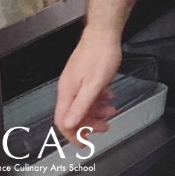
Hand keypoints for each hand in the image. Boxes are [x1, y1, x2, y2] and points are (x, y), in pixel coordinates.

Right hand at [55, 29, 121, 144]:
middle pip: (73, 115)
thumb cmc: (100, 54)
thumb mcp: (94, 85)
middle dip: (89, 124)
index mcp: (67, 92)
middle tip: (105, 127)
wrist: (104, 32)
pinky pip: (88, 94)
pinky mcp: (83, 75)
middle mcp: (68, 87)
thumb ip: (81, 106)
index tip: (84, 143)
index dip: (72, 135)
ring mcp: (75, 81)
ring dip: (97, 111)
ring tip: (112, 111)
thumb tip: (68, 125)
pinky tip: (109, 96)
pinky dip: (99, 99)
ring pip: (83, 104)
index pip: (62, 121)